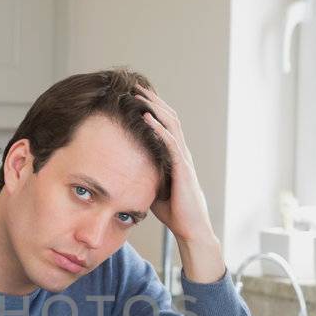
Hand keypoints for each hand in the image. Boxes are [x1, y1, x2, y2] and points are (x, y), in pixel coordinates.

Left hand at [134, 88, 214, 242]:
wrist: (191, 230)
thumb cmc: (174, 211)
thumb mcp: (153, 187)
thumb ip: (144, 174)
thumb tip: (124, 169)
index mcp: (176, 155)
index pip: (166, 124)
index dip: (153, 108)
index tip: (137, 96)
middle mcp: (182, 153)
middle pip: (169, 118)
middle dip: (153, 100)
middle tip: (137, 86)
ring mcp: (184, 159)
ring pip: (172, 125)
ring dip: (155, 108)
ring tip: (140, 94)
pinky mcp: (183, 169)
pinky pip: (171, 143)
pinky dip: (159, 129)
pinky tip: (147, 118)